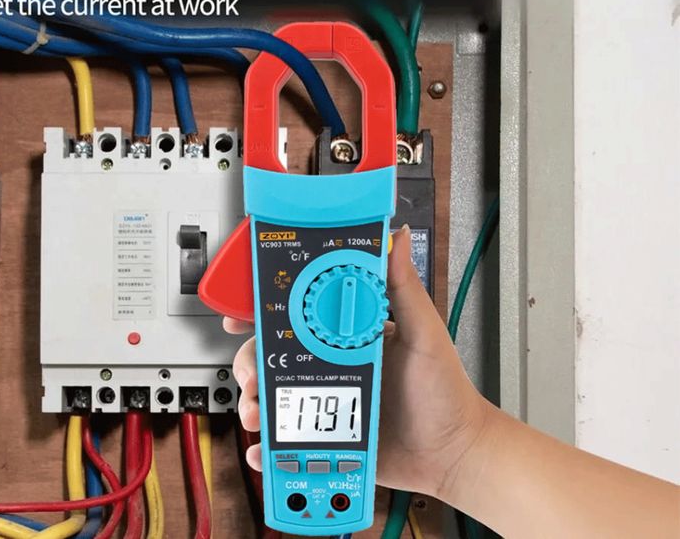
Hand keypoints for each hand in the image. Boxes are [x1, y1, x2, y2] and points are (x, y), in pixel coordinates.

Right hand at [224, 225, 489, 498]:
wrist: (453, 457)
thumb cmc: (446, 393)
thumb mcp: (425, 335)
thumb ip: (405, 290)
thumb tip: (395, 239)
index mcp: (350, 335)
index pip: (301, 314)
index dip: (267, 312)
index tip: (242, 314)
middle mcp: (334, 364)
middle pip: (277, 354)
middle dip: (252, 362)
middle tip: (252, 376)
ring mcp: (330, 400)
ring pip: (277, 394)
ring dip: (255, 402)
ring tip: (258, 415)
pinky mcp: (330, 434)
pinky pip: (291, 437)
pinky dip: (272, 444)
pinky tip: (266, 449)